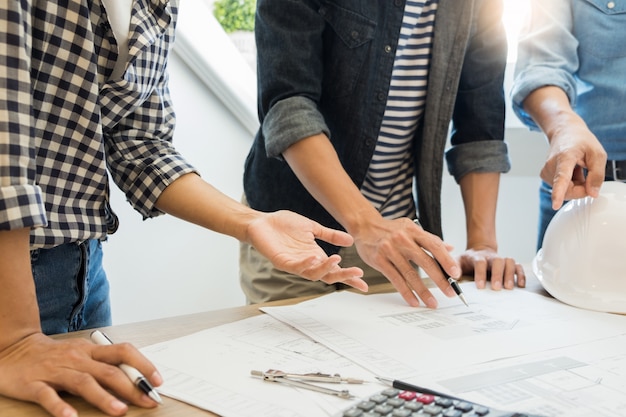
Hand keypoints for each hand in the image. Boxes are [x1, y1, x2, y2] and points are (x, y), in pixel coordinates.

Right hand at [0, 332, 162, 416]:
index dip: (143, 365)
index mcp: (90, 351)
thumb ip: (104, 365)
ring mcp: (56, 371)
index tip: (158, 380)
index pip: (123, 352)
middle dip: (131, 387)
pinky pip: (48, 396)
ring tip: (120, 411)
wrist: (13, 348)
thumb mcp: (81, 355)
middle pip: (108, 370)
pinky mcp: (34, 384)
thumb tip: (136, 378)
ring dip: (104, 397)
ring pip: (83, 383)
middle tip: (149, 401)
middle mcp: (76, 358)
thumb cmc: (53, 355)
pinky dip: (60, 407)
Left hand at [247, 210, 366, 290]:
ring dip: (326, 269)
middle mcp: (307, 262)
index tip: (364, 284)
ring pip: (313, 274)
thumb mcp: (313, 227)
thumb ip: (330, 235)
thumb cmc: (284, 225)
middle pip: (328, 276)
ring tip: (337, 260)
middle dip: (343, 276)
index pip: (335, 270)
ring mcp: (294, 264)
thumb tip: (351, 240)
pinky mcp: (282, 262)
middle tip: (357, 275)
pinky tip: (315, 256)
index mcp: (315, 255)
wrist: (261, 222)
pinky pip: (296, 267)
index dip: (349, 276)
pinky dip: (307, 263)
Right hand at [352, 217, 459, 307]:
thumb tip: (450, 248)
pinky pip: (396, 280)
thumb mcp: (410, 228)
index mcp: (413, 230)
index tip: (456, 274)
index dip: (446, 260)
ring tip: (432, 302)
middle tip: (450, 292)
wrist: (364, 226)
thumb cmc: (390, 229)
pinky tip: (414, 301)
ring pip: (410, 274)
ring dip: (423, 291)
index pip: (434, 245)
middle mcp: (402, 239)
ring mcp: (390, 250)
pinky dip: (406, 292)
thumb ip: (429, 239)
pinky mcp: (379, 261)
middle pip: (425, 261)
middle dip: (440, 279)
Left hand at [458, 246, 525, 289]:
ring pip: (509, 262)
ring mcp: (501, 260)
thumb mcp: (458, 262)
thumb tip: (449, 280)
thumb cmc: (468, 260)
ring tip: (508, 288)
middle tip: (496, 288)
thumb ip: (453, 268)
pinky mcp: (509, 264)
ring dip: (510, 275)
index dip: (480, 274)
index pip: (480, 262)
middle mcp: (491, 257)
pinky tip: (519, 285)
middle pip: (497, 261)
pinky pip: (518, 266)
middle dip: (497, 274)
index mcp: (477, 257)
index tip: (480, 286)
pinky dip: (520, 275)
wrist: (479, 251)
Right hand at [542, 117, 606, 209]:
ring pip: (564, 190)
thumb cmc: (581, 141)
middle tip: (589, 177)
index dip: (558, 192)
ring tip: (579, 169)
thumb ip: (597, 175)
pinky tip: (572, 172)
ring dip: (576, 185)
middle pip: (567, 190)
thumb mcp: (598, 154)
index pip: (561, 177)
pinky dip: (570, 184)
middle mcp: (551, 165)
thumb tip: (592, 194)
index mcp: (565, 157)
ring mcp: (546, 171)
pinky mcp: (544, 175)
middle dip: (581, 190)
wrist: (564, 132)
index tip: (555, 204)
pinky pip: (560, 188)